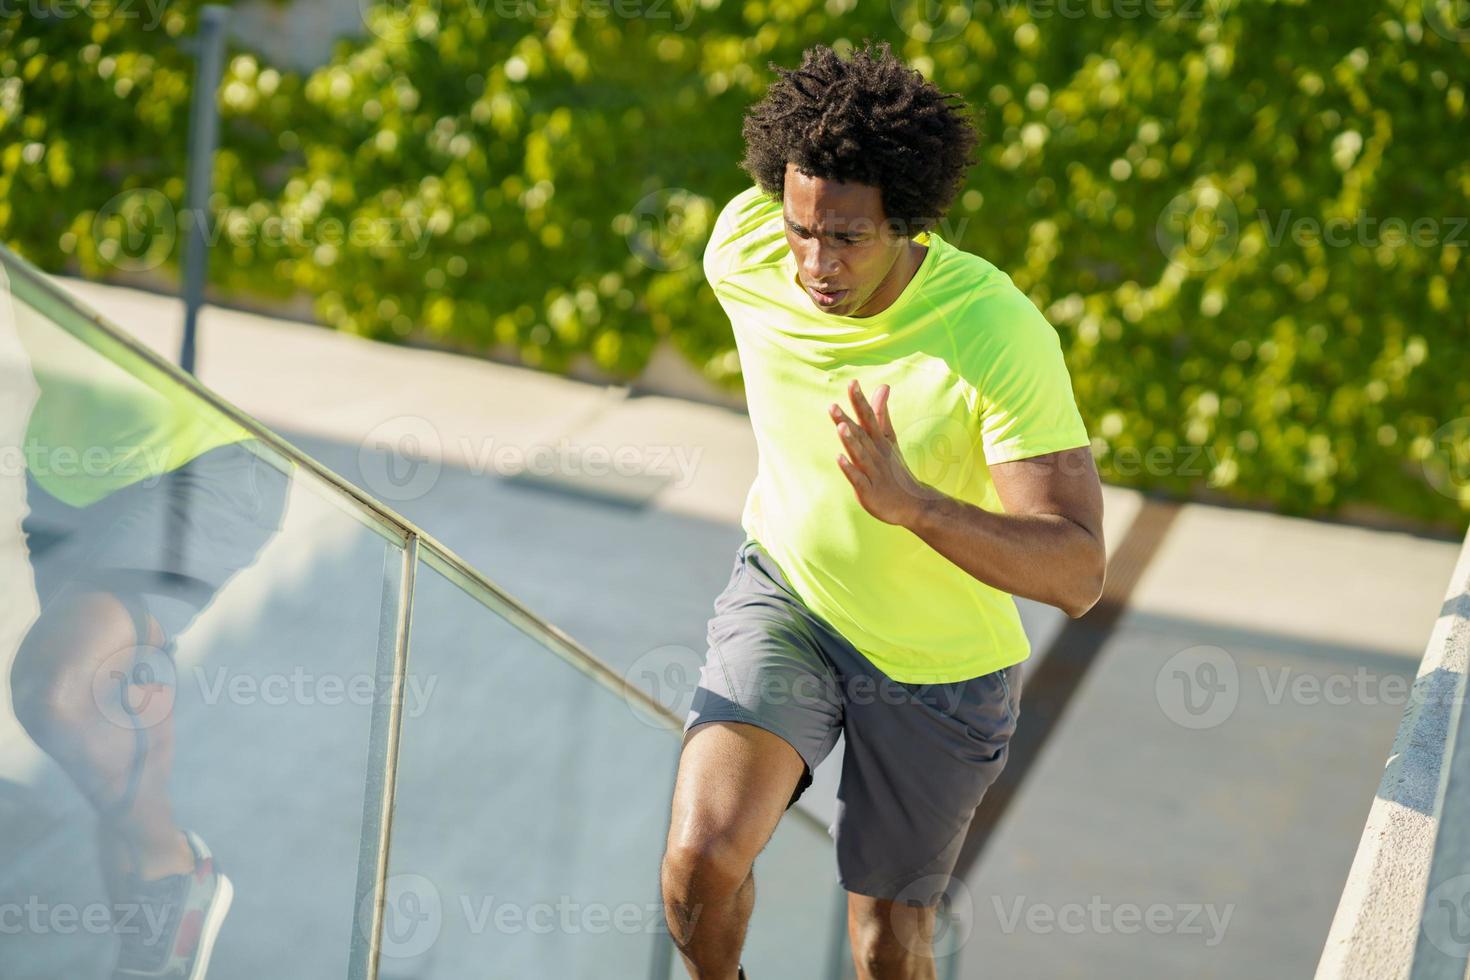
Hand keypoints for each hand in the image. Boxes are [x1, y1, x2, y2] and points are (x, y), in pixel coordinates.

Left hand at [829, 380, 935, 527]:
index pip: (869, 418)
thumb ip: (881, 413)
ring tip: (840, 427)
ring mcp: (873, 473)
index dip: (860, 401)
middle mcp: (876, 454)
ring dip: (850, 441)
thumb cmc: (895, 469)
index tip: (852, 383)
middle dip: (847, 420)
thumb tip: (883, 385)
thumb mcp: (889, 438)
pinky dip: (850, 469)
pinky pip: (858, 479)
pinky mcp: (869, 491)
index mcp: (879, 442)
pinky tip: (839, 459)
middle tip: (832, 405)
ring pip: (860, 455)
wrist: (914, 503)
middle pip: (861, 435)